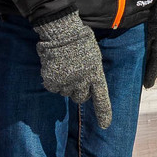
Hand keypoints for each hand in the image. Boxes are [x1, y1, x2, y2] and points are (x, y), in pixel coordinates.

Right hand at [34, 12, 113, 129]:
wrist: (62, 31)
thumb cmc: (80, 40)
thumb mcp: (93, 57)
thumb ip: (91, 73)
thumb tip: (86, 86)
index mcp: (96, 74)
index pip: (101, 98)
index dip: (103, 112)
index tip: (104, 125)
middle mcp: (82, 81)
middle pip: (80, 98)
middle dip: (78, 91)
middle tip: (74, 77)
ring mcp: (67, 82)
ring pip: (65, 93)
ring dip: (65, 84)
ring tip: (64, 67)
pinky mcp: (53, 81)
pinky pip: (53, 87)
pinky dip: (52, 80)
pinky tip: (54, 67)